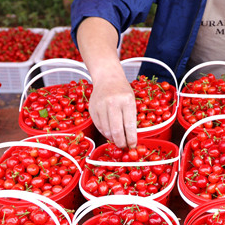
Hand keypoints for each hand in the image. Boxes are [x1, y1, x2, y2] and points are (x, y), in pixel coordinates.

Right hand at [76, 17, 138, 148]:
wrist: (107, 77)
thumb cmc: (122, 90)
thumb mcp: (132, 100)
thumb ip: (131, 117)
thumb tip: (131, 137)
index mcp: (127, 100)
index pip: (130, 125)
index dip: (131, 138)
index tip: (133, 145)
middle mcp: (113, 102)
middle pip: (116, 130)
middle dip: (121, 142)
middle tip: (124, 146)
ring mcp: (100, 106)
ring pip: (106, 130)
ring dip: (112, 139)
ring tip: (118, 141)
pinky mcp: (92, 109)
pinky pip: (99, 126)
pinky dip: (104, 132)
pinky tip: (109, 134)